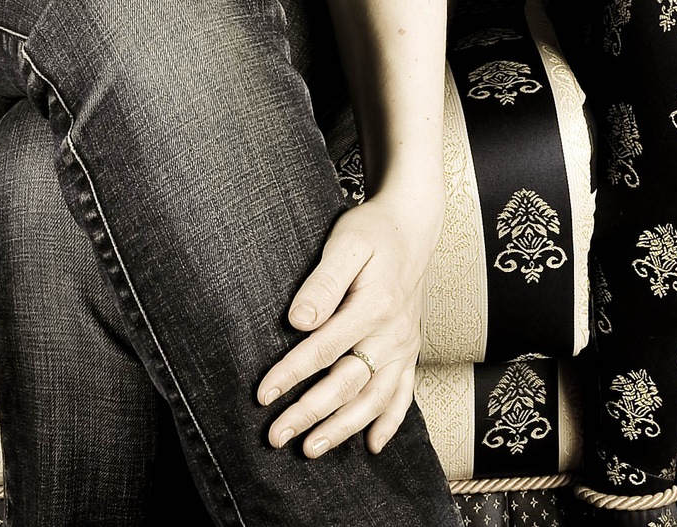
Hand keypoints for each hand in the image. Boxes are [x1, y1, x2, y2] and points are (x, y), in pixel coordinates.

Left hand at [255, 191, 440, 457]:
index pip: (324, 349)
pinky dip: (390, 422)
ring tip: (312, 448)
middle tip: (276, 435)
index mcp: (375, 306)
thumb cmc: (373, 231)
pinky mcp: (410, 350)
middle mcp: (393, 333)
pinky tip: (371, 445)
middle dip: (310, 413)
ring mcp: (404, 345)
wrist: (413, 226)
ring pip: (374, 398)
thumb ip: (322, 283)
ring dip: (343, 428)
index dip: (291, 374)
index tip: (263, 394)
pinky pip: (404, 394)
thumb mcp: (346, 243)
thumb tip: (298, 320)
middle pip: (347, 383)